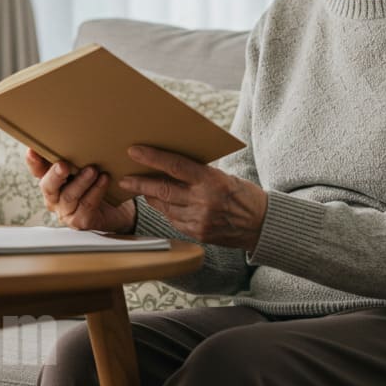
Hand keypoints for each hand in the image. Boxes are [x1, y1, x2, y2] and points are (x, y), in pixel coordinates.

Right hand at [25, 149, 136, 233]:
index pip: (37, 169)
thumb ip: (77, 154)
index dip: (33, 161)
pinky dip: (96, 191)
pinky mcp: (80, 221)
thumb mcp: (86, 166)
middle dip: (55, 174)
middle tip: (63, 164)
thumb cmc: (97, 183)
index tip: (33, 150)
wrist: (118, 210)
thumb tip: (76, 128)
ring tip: (93, 170)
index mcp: (51, 180)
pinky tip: (105, 180)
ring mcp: (66, 211)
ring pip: (69, 196)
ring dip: (81, 181)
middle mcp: (54, 197)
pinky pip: (86, 205)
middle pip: (48, 186)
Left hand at [119, 145, 267, 251]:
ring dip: (151, 196)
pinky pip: (173, 219)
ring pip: (164, 206)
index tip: (134, 151)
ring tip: (140, 187)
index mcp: (211, 180)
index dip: (152, 157)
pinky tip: (162, 203)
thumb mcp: (222, 176)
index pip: (175, 166)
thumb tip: (168, 165)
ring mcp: (199, 220)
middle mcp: (203, 201)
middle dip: (140, 182)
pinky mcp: (197, 234)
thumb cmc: (241, 193)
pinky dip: (165, 210)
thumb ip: (197, 174)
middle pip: (163, 189)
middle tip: (124, 177)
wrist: (261, 224)